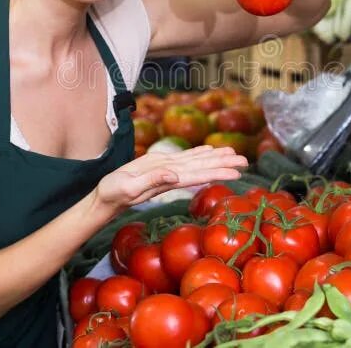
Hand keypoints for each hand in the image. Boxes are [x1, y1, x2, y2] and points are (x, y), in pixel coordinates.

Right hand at [95, 145, 247, 210]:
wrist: (104, 199)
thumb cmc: (113, 194)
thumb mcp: (129, 187)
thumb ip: (151, 181)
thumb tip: (174, 175)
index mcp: (167, 180)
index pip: (199, 175)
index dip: (218, 172)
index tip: (237, 172)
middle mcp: (171, 175)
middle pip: (203, 168)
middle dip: (224, 164)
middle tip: (246, 162)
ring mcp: (167, 170)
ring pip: (196, 161)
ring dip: (215, 157)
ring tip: (234, 154)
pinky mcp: (159, 164)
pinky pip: (183, 158)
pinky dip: (197, 153)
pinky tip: (208, 150)